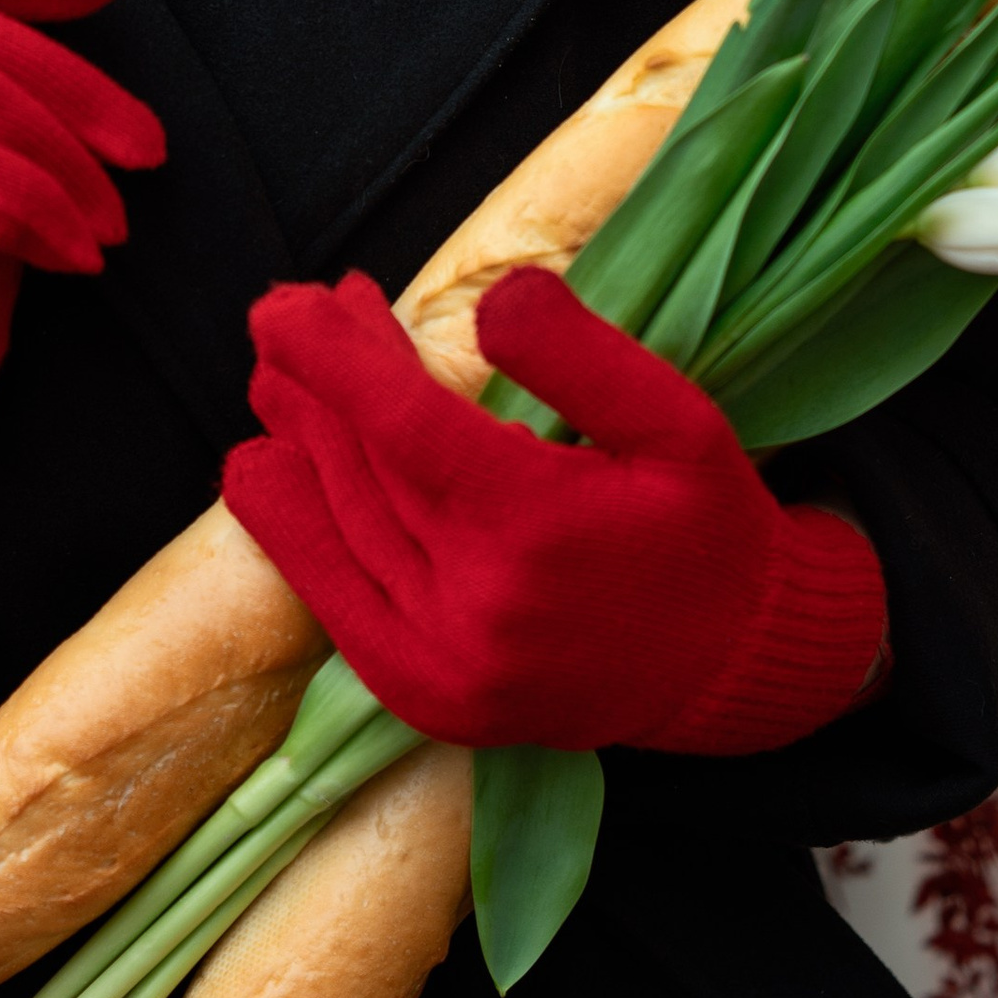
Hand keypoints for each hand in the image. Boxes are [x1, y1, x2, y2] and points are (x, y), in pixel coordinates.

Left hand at [220, 266, 884, 756]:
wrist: (732, 668)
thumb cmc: (706, 528)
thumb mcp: (678, 421)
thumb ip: (582, 356)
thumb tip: (492, 298)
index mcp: (543, 531)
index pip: (406, 428)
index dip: (334, 361)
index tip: (285, 308)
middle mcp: (479, 610)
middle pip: (367, 469)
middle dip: (318, 383)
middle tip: (289, 311)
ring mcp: (444, 667)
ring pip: (343, 528)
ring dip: (301, 441)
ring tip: (276, 372)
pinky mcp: (426, 699)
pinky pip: (336, 602)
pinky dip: (292, 532)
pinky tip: (265, 467)